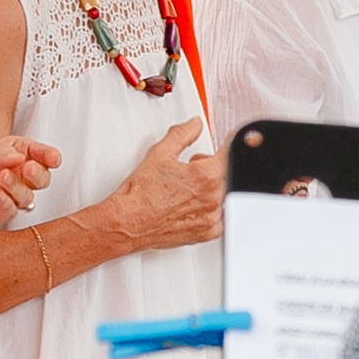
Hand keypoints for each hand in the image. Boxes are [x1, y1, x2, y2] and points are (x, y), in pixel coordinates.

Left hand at [0, 128, 59, 222]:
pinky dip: (8, 204)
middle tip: (28, 167)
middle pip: (40, 180)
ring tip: (3, 176)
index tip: (52, 158)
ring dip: (20, 188)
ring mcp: (1, 192)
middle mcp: (11, 173)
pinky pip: (8, 212)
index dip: (48, 157)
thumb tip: (19, 159)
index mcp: (13, 152)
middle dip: (39, 175)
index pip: (39, 155)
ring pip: (27, 198)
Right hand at [98, 119, 223, 253]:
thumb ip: (183, 134)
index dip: (229, 143)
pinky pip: (221, 218)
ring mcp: (212, 217)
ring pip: (225, 195)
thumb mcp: (160, 154)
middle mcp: (213, 197)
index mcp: (207, 175)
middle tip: (192, 168)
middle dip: (214, 167)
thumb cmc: (140, 194)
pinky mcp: (207, 233)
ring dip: (213, 188)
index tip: (228, 141)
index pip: (230, 153)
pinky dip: (212, 210)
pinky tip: (191, 205)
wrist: (128, 221)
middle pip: (228, 174)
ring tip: (188, 188)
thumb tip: (195, 125)